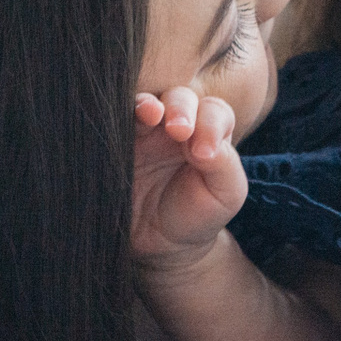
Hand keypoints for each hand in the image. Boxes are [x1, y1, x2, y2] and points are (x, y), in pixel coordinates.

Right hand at [131, 87, 245, 272]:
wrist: (159, 243)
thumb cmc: (198, 214)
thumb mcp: (226, 195)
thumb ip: (225, 166)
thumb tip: (204, 147)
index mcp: (208, 132)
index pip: (214, 111)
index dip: (211, 125)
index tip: (203, 154)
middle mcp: (175, 124)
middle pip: (180, 97)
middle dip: (180, 108)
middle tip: (178, 130)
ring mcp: (143, 131)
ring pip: (145, 102)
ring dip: (147, 105)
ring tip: (150, 114)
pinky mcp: (114, 142)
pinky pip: (114, 121)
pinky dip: (118, 118)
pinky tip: (119, 126)